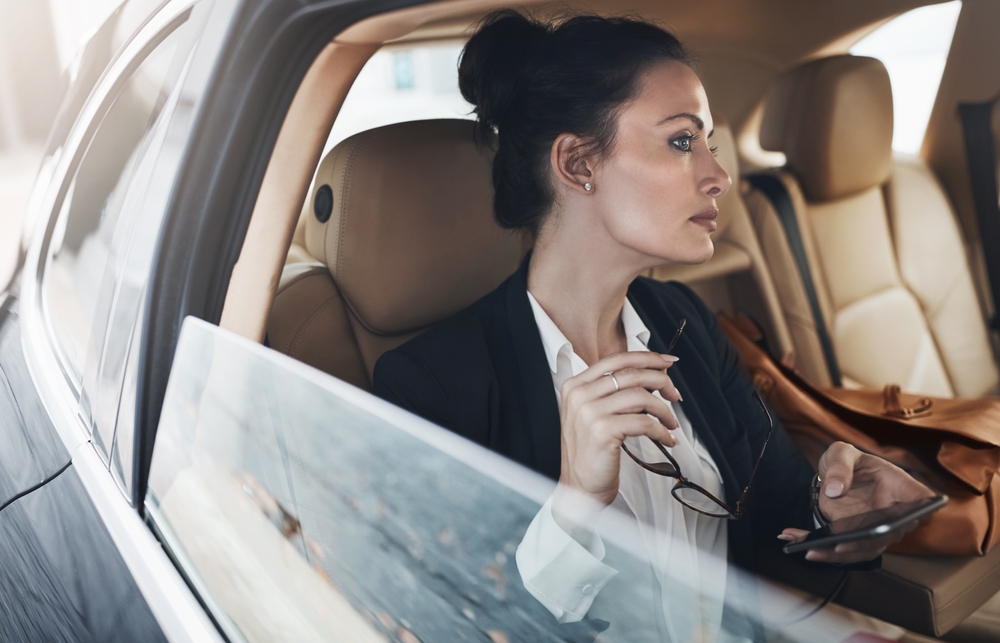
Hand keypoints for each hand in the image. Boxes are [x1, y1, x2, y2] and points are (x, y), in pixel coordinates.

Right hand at [551, 351, 680, 531]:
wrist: (579, 489)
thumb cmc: (591, 453)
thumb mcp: (595, 414)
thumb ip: (615, 393)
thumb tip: (653, 374)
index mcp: (575, 386)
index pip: (615, 360)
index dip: (646, 358)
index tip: (668, 362)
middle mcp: (579, 395)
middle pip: (631, 374)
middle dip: (661, 381)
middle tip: (675, 394)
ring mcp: (588, 412)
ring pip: (640, 396)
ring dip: (664, 409)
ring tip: (671, 423)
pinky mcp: (602, 431)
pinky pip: (643, 422)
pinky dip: (661, 430)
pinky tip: (666, 438)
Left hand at [779, 442, 933, 562]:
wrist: (837, 476)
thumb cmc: (849, 462)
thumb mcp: (841, 453)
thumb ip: (840, 465)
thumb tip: (836, 490)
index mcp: (902, 488)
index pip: (921, 501)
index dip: (915, 513)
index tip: (900, 522)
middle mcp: (895, 514)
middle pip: (886, 534)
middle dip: (862, 543)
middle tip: (837, 545)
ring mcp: (877, 530)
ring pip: (863, 549)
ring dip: (834, 554)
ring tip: (809, 549)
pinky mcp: (858, 539)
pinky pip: (843, 551)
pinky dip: (819, 550)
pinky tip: (795, 541)